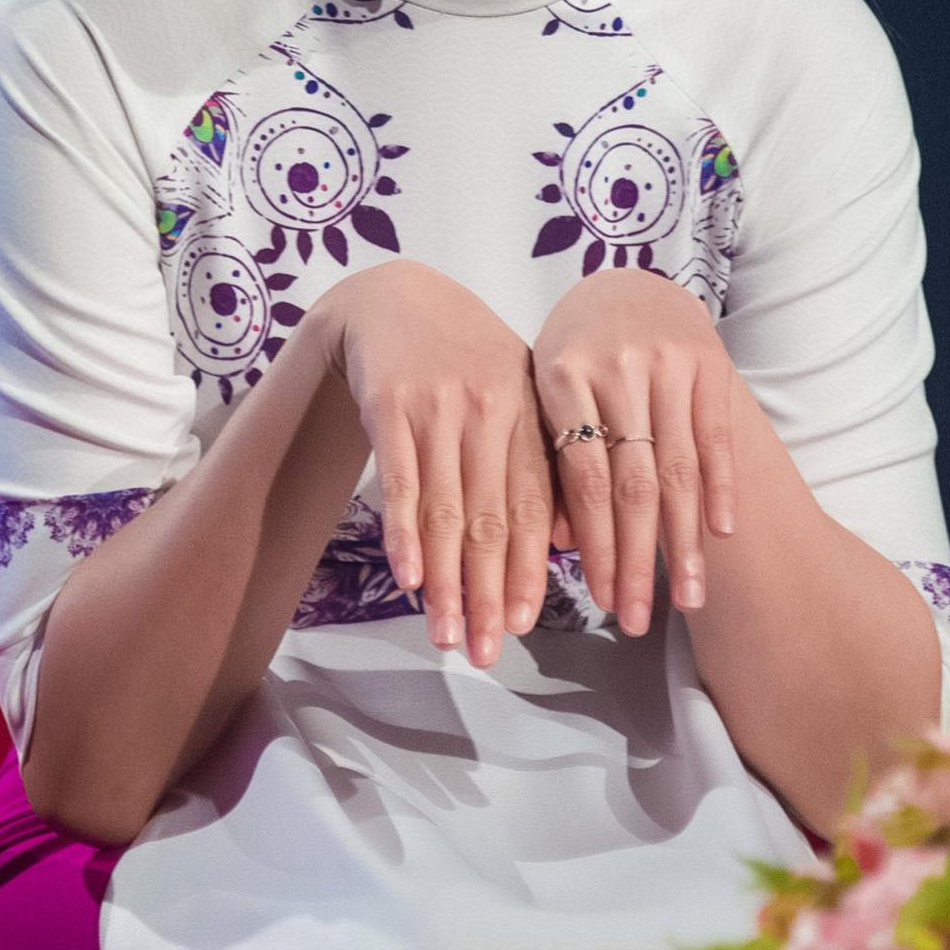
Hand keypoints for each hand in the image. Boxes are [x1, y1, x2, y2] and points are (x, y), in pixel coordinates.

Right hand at [315, 262, 555, 666]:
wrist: (391, 297)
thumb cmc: (463, 356)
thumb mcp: (512, 390)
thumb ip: (535, 457)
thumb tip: (560, 539)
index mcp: (528, 409)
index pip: (534, 503)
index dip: (530, 566)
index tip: (526, 622)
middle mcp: (489, 409)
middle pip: (491, 517)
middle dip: (491, 591)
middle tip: (489, 652)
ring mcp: (438, 407)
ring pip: (445, 509)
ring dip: (447, 580)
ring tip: (448, 637)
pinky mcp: (389, 404)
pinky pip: (399, 481)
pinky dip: (404, 534)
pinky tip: (409, 579)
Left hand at [531, 268, 736, 634]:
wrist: (626, 286)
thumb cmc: (576, 356)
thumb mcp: (547, 395)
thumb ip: (552, 460)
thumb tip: (560, 545)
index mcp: (559, 377)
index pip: (581, 481)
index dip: (595, 546)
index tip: (603, 603)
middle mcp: (614, 367)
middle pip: (631, 485)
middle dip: (636, 561)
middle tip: (639, 620)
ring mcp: (666, 362)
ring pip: (677, 470)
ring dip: (683, 542)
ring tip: (687, 597)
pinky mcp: (709, 360)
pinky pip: (716, 438)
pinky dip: (720, 489)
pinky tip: (721, 536)